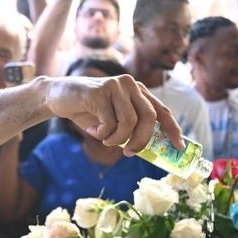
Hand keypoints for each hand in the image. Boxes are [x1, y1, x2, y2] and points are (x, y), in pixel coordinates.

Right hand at [47, 74, 182, 152]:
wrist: (58, 97)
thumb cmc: (87, 111)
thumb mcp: (112, 120)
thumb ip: (130, 128)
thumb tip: (149, 149)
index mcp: (138, 91)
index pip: (162, 110)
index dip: (173, 129)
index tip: (179, 147)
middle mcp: (130, 84)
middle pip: (149, 117)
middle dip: (141, 141)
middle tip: (128, 153)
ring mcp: (115, 86)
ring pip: (129, 122)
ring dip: (117, 139)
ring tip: (105, 139)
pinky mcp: (100, 92)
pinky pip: (109, 123)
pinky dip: (102, 133)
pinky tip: (93, 128)